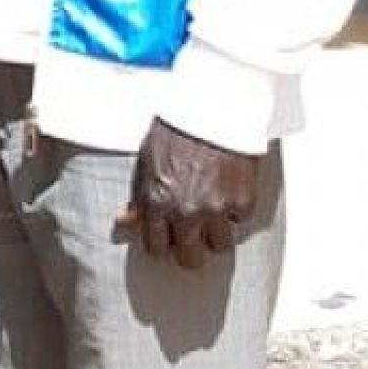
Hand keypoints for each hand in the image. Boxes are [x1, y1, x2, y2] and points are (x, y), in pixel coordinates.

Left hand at [124, 118, 260, 269]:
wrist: (210, 109)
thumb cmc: (175, 131)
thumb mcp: (146, 162)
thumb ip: (139, 198)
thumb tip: (125, 222)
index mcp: (157, 203)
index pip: (156, 249)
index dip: (162, 244)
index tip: (167, 237)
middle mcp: (185, 211)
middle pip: (190, 259)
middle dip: (190, 249)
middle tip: (193, 235)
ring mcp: (216, 208)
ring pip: (219, 246)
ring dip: (216, 233)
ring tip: (212, 214)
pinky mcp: (242, 200)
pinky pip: (239, 221)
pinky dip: (235, 210)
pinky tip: (227, 190)